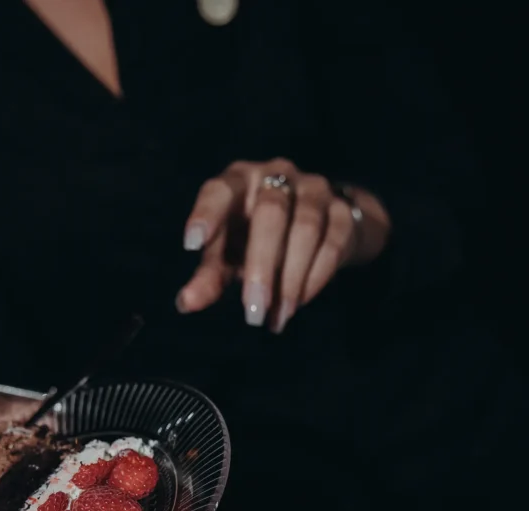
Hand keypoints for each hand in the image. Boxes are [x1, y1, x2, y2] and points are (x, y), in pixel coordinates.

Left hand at [177, 159, 390, 332]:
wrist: (321, 226)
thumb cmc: (256, 239)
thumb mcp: (228, 256)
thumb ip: (208, 276)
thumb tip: (186, 304)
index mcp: (239, 181)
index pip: (220, 191)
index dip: (206, 214)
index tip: (192, 245)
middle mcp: (277, 175)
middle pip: (271, 213)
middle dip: (261, 266)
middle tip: (252, 312)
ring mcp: (314, 189)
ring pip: (306, 228)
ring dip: (291, 279)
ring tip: (277, 317)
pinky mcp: (343, 210)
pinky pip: (332, 243)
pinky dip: (314, 278)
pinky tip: (297, 304)